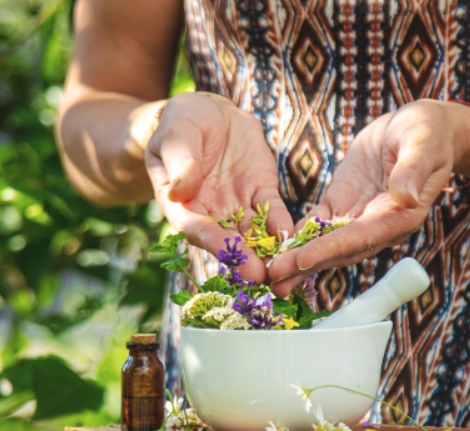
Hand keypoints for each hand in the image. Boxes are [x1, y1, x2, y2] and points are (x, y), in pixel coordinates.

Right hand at [145, 92, 293, 282]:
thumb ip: (180, 162)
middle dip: (245, 259)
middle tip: (261, 276)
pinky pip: (272, 213)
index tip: (231, 256)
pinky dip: (282, 226)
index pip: (197, 228)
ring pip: (253, 234)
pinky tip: (293, 237)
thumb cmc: (181, 124)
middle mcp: (210, 214)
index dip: (215, 243)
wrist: (209, 114)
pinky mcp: (261, 194)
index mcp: (181, 205)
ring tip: (282, 268)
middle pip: (228, 241)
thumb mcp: (176, 136)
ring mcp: (237, 206)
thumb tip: (180, 190)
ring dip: (267, 251)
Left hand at [268, 100, 469, 296]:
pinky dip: (295, 238)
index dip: (331, 249)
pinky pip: (316, 225)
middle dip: (305, 264)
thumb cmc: (427, 134)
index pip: (360, 237)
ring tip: (268, 274)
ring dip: (296, 260)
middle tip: (273, 277)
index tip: (303, 259)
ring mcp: (357, 218)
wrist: (420, 129)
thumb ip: (412, 170)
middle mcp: (377, 226)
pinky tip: (273, 250)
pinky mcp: (341, 205)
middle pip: (337, 250)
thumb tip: (405, 196)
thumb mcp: (423, 144)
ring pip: (323, 245)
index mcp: (398, 216)